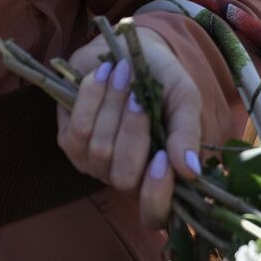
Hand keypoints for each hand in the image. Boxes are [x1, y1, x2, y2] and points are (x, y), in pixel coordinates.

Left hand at [57, 27, 203, 227]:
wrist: (128, 47)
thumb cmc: (162, 78)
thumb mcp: (184, 98)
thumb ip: (187, 133)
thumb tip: (191, 172)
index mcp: (161, 172)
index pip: (155, 213)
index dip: (156, 196)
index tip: (162, 160)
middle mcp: (127, 175)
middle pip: (124, 176)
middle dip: (134, 131)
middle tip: (142, 97)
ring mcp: (95, 163)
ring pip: (100, 150)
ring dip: (113, 106)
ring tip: (123, 74)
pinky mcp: (69, 143)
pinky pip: (77, 132)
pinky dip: (91, 98)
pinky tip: (102, 75)